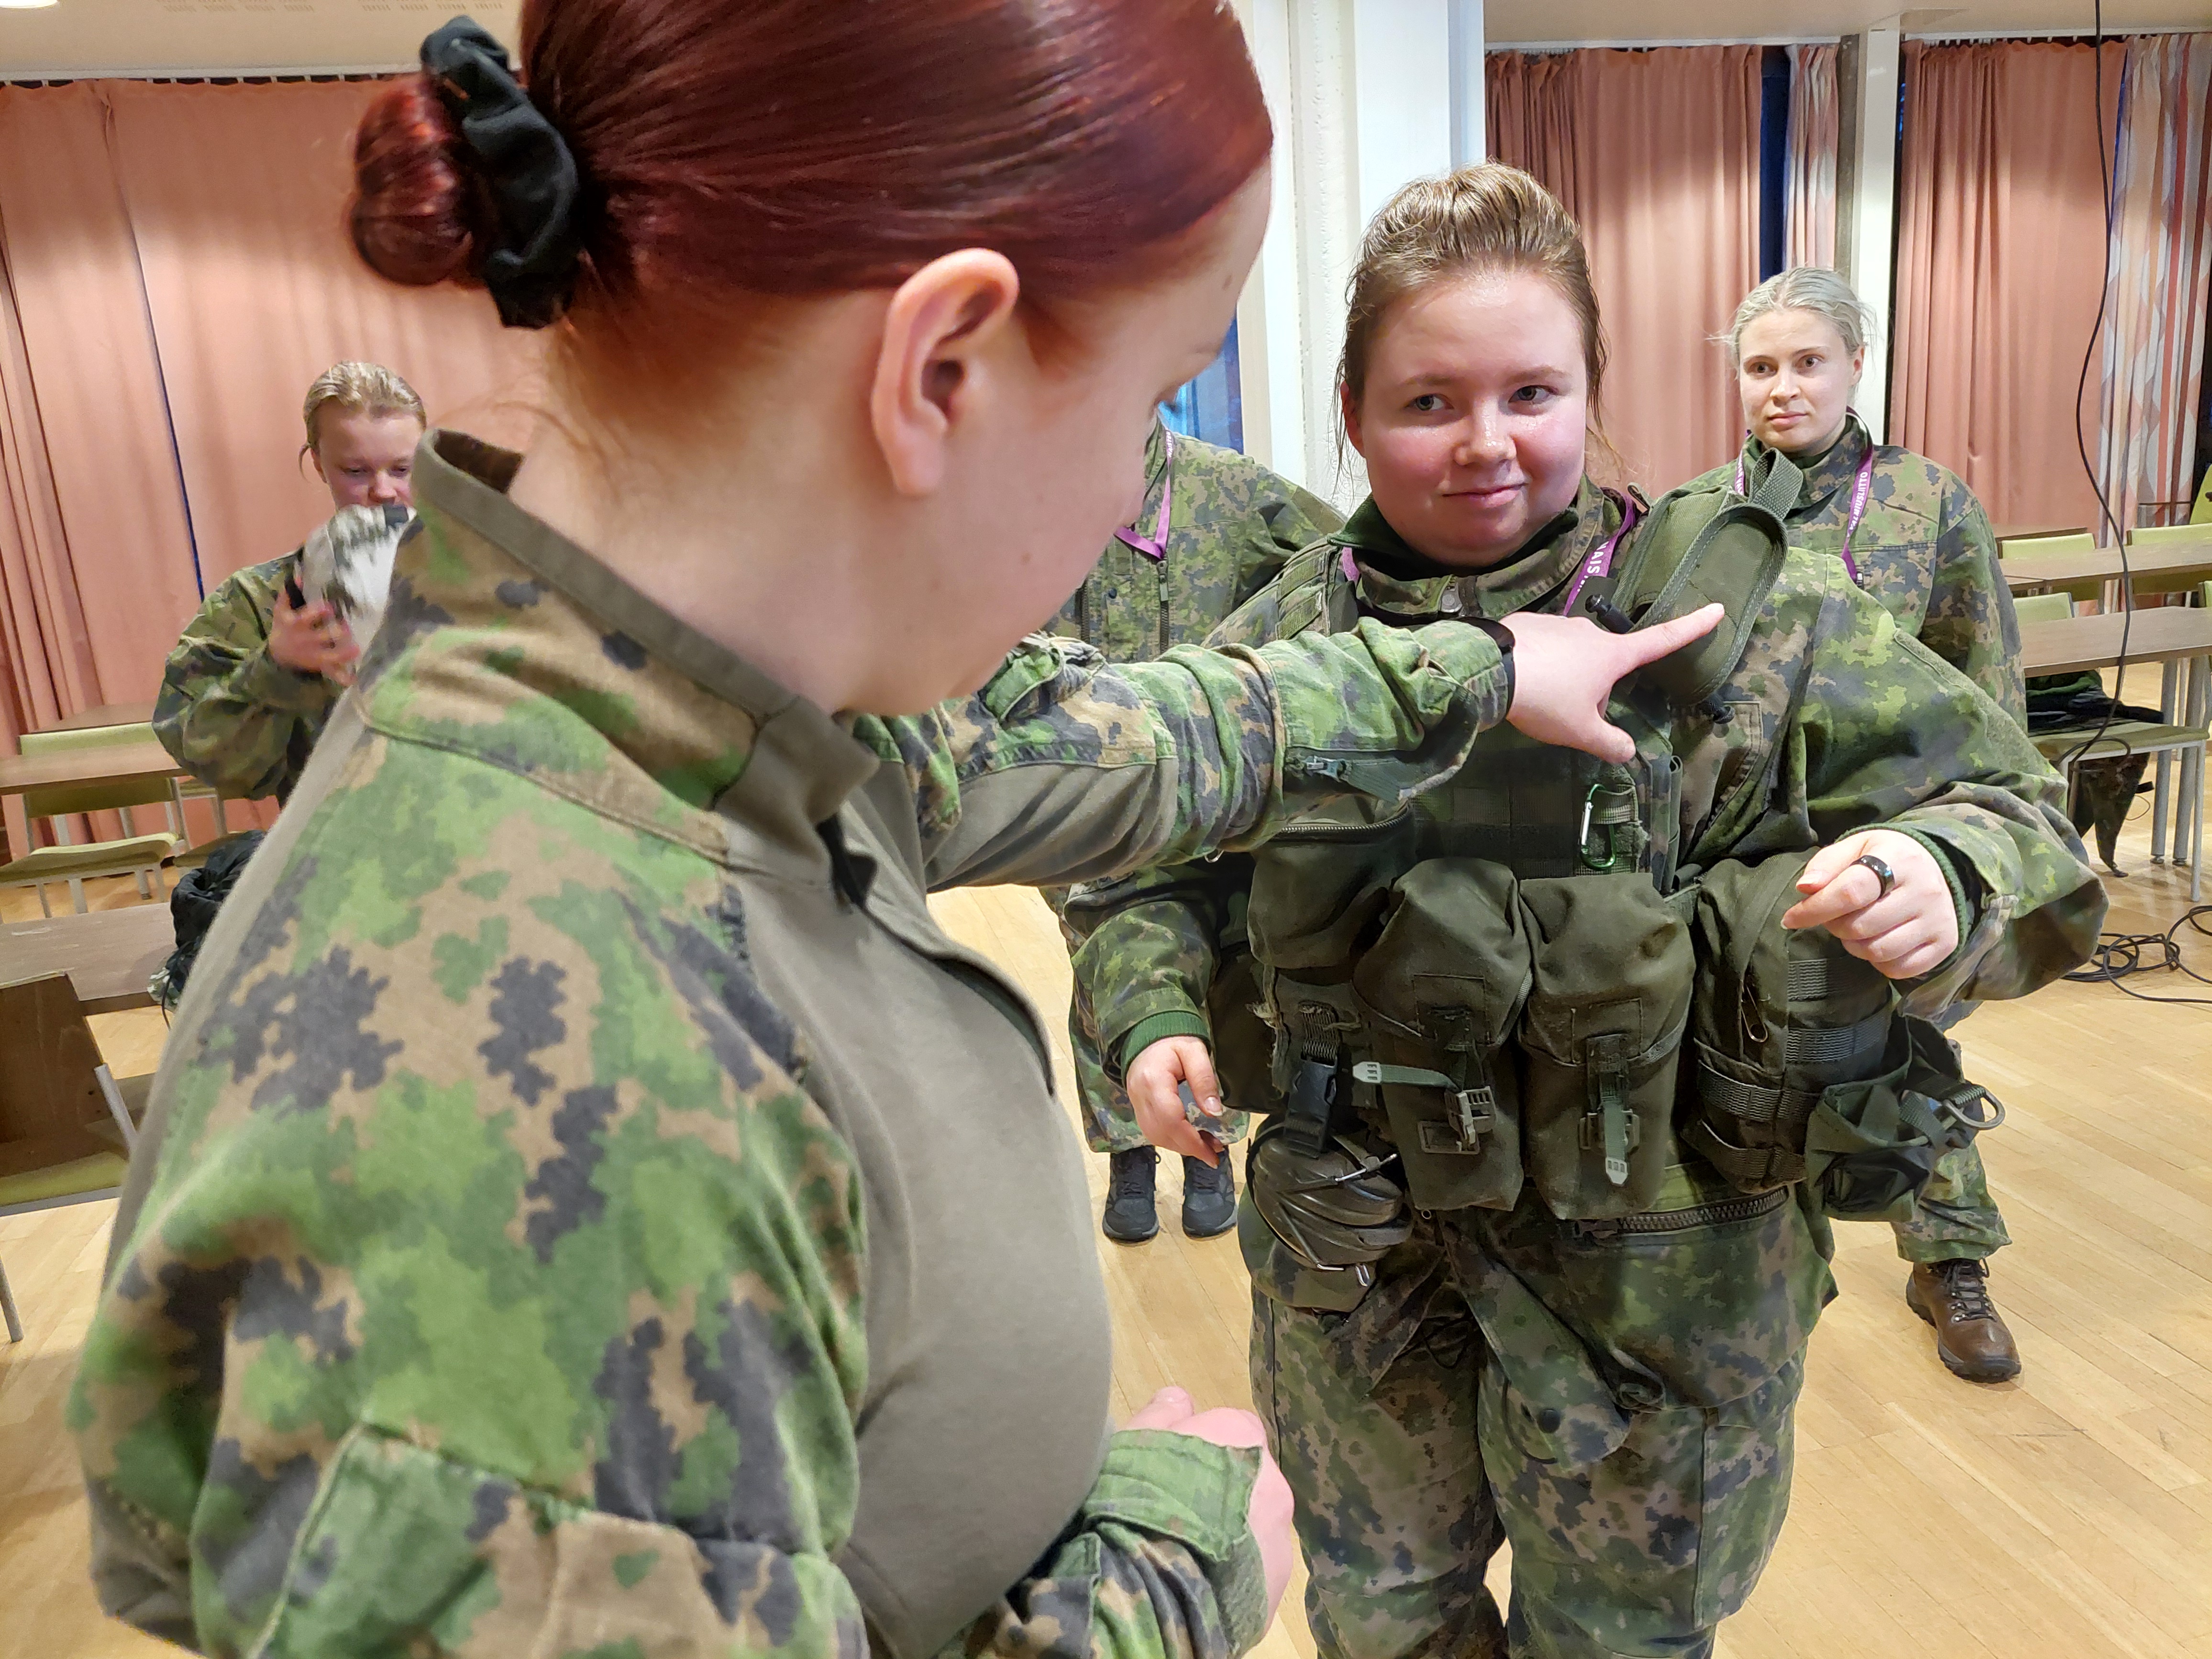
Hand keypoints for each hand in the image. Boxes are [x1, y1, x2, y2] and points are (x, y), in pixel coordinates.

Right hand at [270, 592, 360, 683]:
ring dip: (344, 652)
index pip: (307, 617)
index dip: (319, 612)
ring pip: (330, 654)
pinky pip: (331, 672)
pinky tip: (352, 680)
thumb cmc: (283, 627)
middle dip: (336, 632)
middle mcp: (306, 639)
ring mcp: (314, 654)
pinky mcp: (320, 664)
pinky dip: (341, 677)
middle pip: (323, 636)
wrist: (277, 654)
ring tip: (355, 649)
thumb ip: (287, 594)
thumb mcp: (281, 610)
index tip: (329, 607)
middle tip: (346, 627)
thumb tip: (297, 576)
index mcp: (296, 624)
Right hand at [1127, 1387, 1295, 1626]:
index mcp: (1239, 1439)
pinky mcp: (1272, 1594)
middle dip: (1222, 1494)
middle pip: (1249, 1481)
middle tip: (1179, 1515)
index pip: (1235, 1429)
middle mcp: (1272, 1485)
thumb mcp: (1130, 1445)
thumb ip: (1161, 1417)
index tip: (1174, 1468)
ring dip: (1232, 1538)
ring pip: (1256, 1530)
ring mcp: (1278, 1543)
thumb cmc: (1132, 1504)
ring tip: (1186, 1559)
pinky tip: (1196, 1590)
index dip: (1203, 1448)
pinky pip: (1254, 1576)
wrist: (1145, 1595)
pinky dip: (1232, 1579)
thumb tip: (1180, 1397)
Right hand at [1128, 1036, 1224, 1164]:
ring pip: (1155, 1136)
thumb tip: (1214, 1112)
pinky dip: (1172, 1139)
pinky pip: (1153, 1131)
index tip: (1212, 1153)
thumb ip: (1204, 1080)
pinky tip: (1189, 1138)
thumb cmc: (1173, 1040)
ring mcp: (1136, 1103)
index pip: (1170, 1119)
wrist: (1147, 1035)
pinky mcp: (1138, 1107)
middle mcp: (1140, 1096)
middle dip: (1189, 1148)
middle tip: (1214, 1153)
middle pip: (1161, 1133)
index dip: (1191, 1141)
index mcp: (1153, 1081)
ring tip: (1206, 1147)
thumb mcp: (1195, 1052)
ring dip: (1181, 1146)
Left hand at [1501, 604, 1724, 762]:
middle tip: (1566, 714)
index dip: (1693, 627)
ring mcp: (1558, 624)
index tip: (1718, 608)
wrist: (1488, 670)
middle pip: (1605, 665)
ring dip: (1564, 680)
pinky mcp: (1528, 623)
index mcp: (1613, 654)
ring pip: (1572, 659)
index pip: (1663, 640)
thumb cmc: (1545, 700)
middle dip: (1593, 691)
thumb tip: (1628, 753)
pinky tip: (1520, 683)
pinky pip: (1543, 650)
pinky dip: (1539, 668)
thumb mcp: (1580, 732)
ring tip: (1537, 700)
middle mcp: (1590, 633)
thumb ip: (1609, 744)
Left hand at [1782, 829, 1958, 978]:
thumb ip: (1826, 864)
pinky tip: (1878, 940)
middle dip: (1835, 926)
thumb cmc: (1884, 857)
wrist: (1934, 866)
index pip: (1850, 892)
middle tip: (1835, 917)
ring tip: (1856, 928)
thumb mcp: (1855, 847)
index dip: (1814, 909)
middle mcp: (1925, 890)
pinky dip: (1879, 962)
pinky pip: (1899, 969)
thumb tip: (1805, 888)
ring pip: (1878, 951)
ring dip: (1854, 946)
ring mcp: (1938, 919)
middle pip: (1860, 927)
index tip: (1790, 919)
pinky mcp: (1945, 944)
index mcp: (1899, 859)